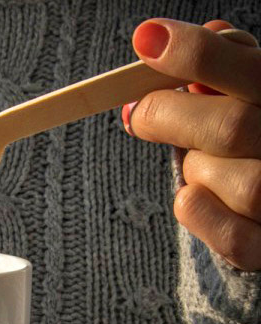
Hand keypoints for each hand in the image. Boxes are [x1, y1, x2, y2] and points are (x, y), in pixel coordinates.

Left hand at [122, 18, 260, 269]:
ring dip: (191, 166)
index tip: (146, 39)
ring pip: (212, 177)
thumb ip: (224, 71)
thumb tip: (164, 42)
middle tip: (138, 114)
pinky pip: (206, 221)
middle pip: (228, 126)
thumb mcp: (254, 97)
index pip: (252, 70)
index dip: (197, 54)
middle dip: (168, 116)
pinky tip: (201, 196)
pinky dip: (191, 205)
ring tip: (204, 163)